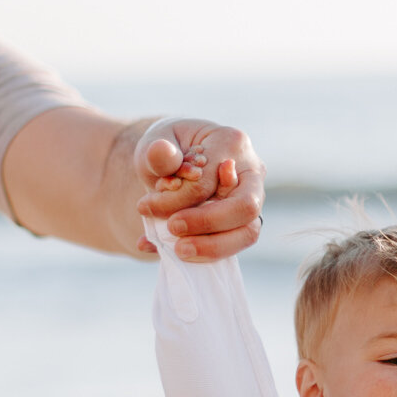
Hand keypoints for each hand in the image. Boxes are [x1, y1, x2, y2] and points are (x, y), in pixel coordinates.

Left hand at [134, 118, 265, 259]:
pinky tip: (174, 253)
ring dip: (213, 247)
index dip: (176, 200)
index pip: (208, 182)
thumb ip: (158, 152)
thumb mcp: (154, 143)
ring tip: (179, 250)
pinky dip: (206, 254)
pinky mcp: (243, 223)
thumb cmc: (167, 150)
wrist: (172, 163)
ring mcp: (252, 199)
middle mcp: (252, 171)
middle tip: (172, 228)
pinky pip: (234, 245)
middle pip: (245, 207)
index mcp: (231, 142)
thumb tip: (163, 153)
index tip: (144, 206)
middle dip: (205, 224)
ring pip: (248, 232)